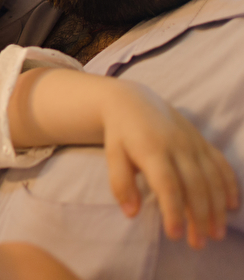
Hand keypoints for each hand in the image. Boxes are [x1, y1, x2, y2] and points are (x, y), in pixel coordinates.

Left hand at [101, 82, 239, 248]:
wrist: (133, 101)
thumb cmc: (121, 133)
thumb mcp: (113, 155)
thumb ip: (120, 183)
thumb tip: (130, 213)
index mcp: (152, 150)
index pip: (168, 186)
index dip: (173, 212)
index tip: (175, 236)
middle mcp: (177, 146)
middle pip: (194, 186)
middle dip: (199, 217)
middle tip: (198, 243)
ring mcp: (192, 143)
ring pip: (212, 178)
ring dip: (217, 208)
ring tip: (216, 233)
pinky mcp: (202, 141)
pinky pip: (221, 164)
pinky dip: (229, 185)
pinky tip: (231, 205)